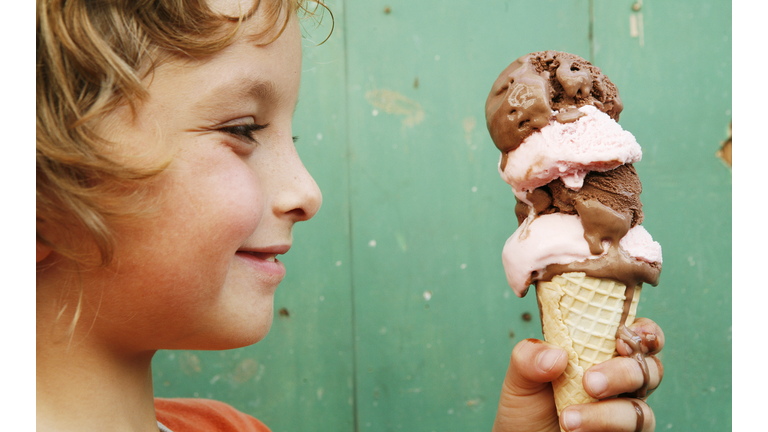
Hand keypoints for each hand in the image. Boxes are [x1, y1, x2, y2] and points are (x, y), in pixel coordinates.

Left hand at [492, 318, 663, 431]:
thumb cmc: (528, 406)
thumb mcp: (520, 377)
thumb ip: (530, 357)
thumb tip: (557, 355)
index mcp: (601, 353)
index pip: (636, 334)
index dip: (643, 331)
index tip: (622, 337)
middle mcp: (621, 380)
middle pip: (650, 367)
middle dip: (623, 372)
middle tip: (589, 382)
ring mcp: (625, 410)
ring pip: (641, 406)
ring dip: (606, 412)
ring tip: (568, 417)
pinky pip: (635, 429)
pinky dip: (604, 425)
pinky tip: (574, 427)